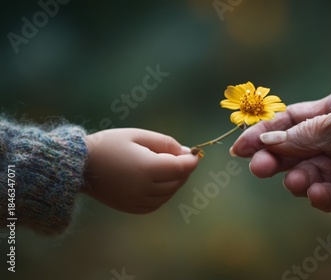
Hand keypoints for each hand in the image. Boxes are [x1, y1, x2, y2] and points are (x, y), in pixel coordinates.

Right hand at [82, 128, 198, 213]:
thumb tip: (186, 153)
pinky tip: (157, 180)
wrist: (79, 165)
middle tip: (179, 156)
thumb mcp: (138, 135)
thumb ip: (165, 143)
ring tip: (166, 166)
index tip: (194, 153)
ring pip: (169, 194)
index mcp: (146, 168)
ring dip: (174, 181)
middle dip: (183, 169)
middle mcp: (144, 188)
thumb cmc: (109, 144)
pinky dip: (163, 193)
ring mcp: (137, 201)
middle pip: (177, 181)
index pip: (181, 168)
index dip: (191, 161)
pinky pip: (157, 203)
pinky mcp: (132, 208)